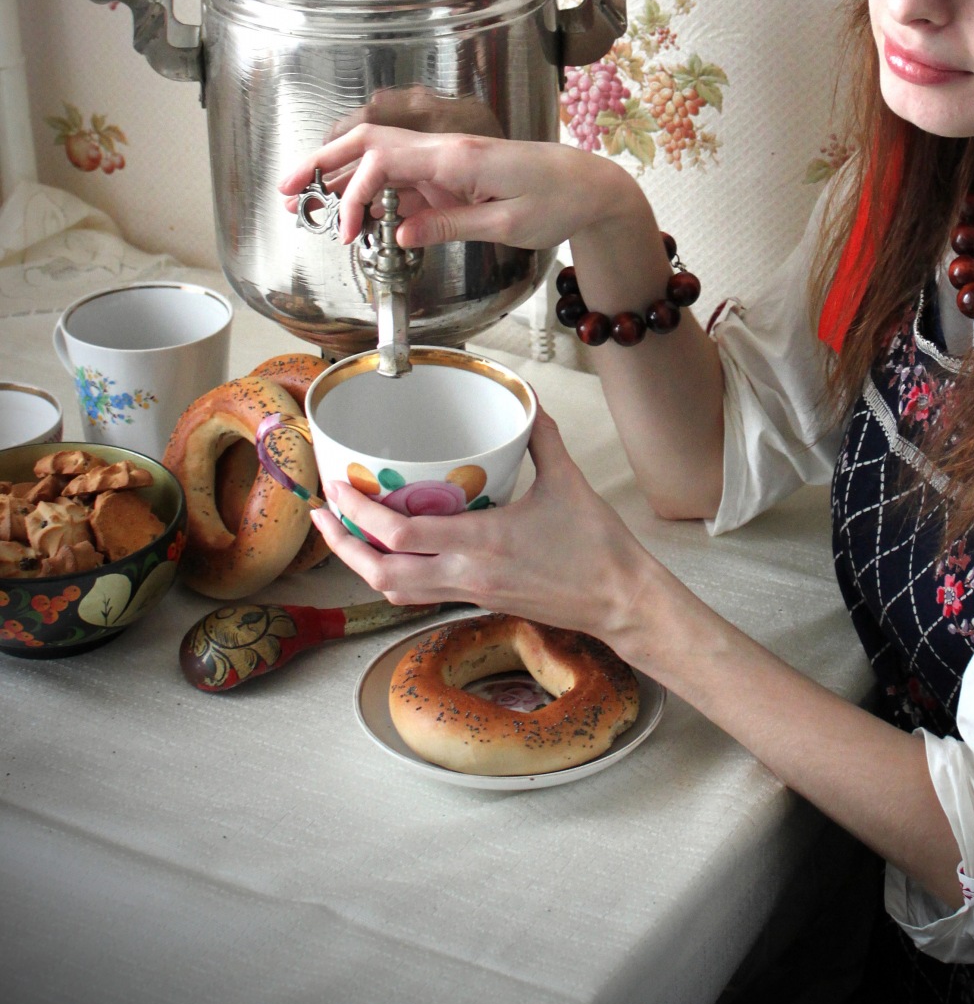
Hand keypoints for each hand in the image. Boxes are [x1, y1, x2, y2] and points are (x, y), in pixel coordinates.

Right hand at [278, 123, 640, 253]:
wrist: (593, 187)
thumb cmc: (560, 202)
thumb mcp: (506, 226)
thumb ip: (448, 225)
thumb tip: (397, 233)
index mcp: (457, 157)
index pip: (384, 162)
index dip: (352, 194)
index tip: (343, 231)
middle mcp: (446, 150)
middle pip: (370, 144)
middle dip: (323, 164)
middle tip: (286, 189)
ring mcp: (447, 160)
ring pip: (380, 159)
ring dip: (340, 178)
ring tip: (302, 199)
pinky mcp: (453, 173)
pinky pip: (403, 178)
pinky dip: (372, 193)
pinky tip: (352, 214)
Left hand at [308, 409, 647, 642]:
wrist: (620, 601)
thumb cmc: (598, 547)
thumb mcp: (568, 481)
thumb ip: (541, 438)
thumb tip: (527, 401)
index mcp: (482, 543)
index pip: (399, 534)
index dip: (358, 513)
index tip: (338, 488)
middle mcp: (466, 575)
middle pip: (380, 573)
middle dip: (341, 544)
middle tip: (323, 511)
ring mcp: (470, 594)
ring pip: (394, 592)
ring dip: (361, 565)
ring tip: (343, 533)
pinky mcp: (478, 602)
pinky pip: (419, 596)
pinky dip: (392, 577)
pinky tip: (389, 553)